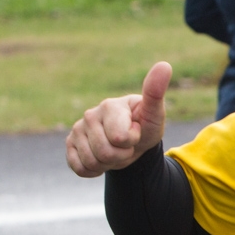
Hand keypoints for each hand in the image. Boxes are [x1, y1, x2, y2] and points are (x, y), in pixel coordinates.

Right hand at [65, 62, 171, 177]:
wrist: (134, 142)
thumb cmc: (145, 125)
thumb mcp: (155, 114)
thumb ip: (155, 93)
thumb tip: (165, 65)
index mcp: (110, 106)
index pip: (119, 138)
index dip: (132, 141)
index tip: (136, 131)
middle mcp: (90, 115)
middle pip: (105, 152)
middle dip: (121, 155)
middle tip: (127, 145)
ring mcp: (77, 129)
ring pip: (92, 161)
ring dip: (109, 163)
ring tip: (115, 150)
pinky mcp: (70, 144)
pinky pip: (79, 167)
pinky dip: (94, 170)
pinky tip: (101, 158)